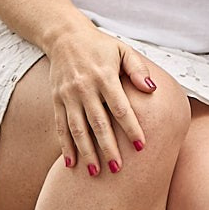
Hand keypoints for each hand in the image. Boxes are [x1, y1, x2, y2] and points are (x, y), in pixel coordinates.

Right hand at [45, 22, 159, 177]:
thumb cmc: (100, 45)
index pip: (120, 107)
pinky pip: (60, 126)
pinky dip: (65, 146)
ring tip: (95, 173)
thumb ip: (138, 69)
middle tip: (117, 169)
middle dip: (108, 147)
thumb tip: (152, 89)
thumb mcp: (123, 50)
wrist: (65, 36)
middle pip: (98, 123)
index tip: (142, 146)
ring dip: (86, 152)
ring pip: (77, 129)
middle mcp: (85, 87)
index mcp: (105, 75)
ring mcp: (68, 95)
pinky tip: (70, 164)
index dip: (131, 127)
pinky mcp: (56, 100)